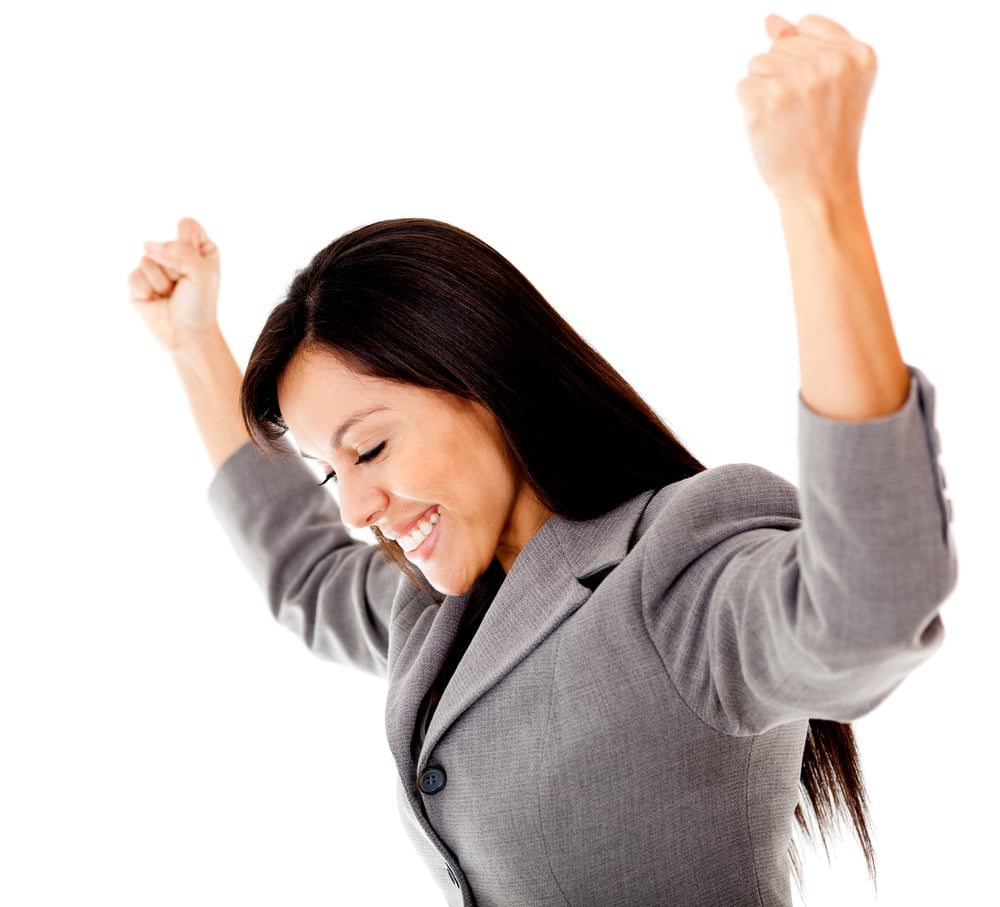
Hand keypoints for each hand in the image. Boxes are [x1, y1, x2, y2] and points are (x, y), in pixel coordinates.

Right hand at [128, 217, 220, 353]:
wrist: (186, 335)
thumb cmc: (199, 304)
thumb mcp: (202, 274)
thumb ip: (180, 252)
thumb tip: (147, 245)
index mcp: (199, 247)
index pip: (187, 226)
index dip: (188, 246)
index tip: (197, 267)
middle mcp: (176, 253)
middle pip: (164, 243)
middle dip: (174, 269)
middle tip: (182, 286)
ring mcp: (155, 265)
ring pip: (146, 259)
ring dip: (160, 282)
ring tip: (169, 294)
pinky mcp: (138, 280)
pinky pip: (134, 276)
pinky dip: (146, 291)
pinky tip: (155, 299)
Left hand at [737, 14, 876, 200]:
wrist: (818, 187)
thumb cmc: (826, 138)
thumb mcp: (835, 85)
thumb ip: (808, 45)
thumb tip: (771, 21)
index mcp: (858, 54)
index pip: (807, 25)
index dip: (803, 59)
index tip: (818, 93)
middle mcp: (831, 63)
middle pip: (779, 45)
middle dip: (783, 75)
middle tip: (803, 113)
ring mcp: (798, 80)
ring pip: (758, 64)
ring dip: (765, 91)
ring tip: (788, 119)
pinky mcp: (767, 99)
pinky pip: (744, 86)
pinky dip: (750, 107)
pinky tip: (772, 126)